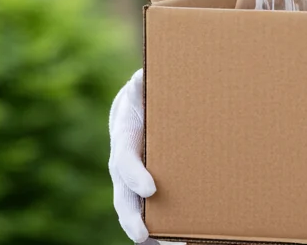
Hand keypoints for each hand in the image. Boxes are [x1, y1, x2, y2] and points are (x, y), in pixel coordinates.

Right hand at [110, 69, 182, 243]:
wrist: (135, 109)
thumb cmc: (146, 96)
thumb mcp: (144, 84)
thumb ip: (144, 82)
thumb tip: (142, 77)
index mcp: (125, 138)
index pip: (124, 161)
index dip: (134, 175)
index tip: (150, 189)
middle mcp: (122, 167)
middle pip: (123, 198)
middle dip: (131, 218)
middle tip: (142, 235)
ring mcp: (130, 183)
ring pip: (133, 213)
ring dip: (147, 232)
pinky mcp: (144, 193)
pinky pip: (150, 216)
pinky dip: (162, 234)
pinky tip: (184, 242)